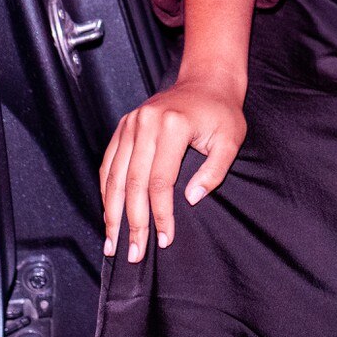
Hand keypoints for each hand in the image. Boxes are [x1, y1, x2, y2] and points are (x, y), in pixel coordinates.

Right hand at [99, 67, 246, 262]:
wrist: (206, 82)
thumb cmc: (221, 113)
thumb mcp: (231, 140)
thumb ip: (215, 171)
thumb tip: (191, 200)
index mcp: (172, 126)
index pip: (160, 181)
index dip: (160, 214)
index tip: (164, 240)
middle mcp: (146, 123)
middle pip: (133, 182)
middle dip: (132, 223)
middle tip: (133, 254)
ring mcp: (130, 123)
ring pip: (114, 175)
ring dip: (112, 212)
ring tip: (113, 242)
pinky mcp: (123, 125)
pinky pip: (108, 162)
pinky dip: (106, 190)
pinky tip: (108, 213)